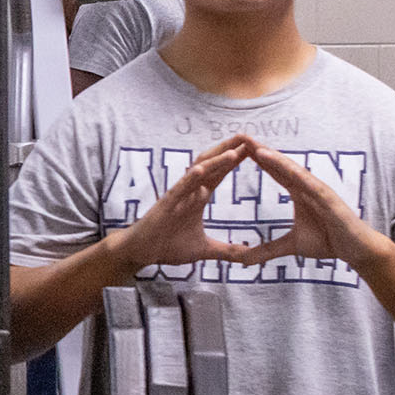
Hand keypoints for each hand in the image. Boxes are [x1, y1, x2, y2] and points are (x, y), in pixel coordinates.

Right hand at [109, 135, 256, 271]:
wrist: (141, 253)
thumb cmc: (167, 246)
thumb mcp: (204, 249)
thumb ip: (226, 251)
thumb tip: (249, 258)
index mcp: (198, 198)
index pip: (219, 174)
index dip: (235, 161)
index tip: (254, 148)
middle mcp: (189, 192)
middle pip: (212, 166)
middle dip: (229, 150)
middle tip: (248, 137)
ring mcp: (177, 196)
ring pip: (198, 173)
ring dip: (216, 161)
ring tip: (234, 150)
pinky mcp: (165, 205)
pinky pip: (179, 188)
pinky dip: (190, 179)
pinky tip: (201, 170)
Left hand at [239, 142, 388, 269]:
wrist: (357, 250)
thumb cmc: (329, 242)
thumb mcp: (291, 246)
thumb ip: (266, 250)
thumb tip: (242, 260)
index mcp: (299, 193)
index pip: (275, 172)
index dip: (258, 160)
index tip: (237, 149)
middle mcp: (308, 186)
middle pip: (281, 165)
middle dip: (261, 151)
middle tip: (241, 136)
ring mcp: (319, 190)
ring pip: (293, 170)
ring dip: (275, 158)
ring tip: (255, 147)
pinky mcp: (329, 199)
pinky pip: (310, 183)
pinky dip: (295, 173)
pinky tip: (282, 165)